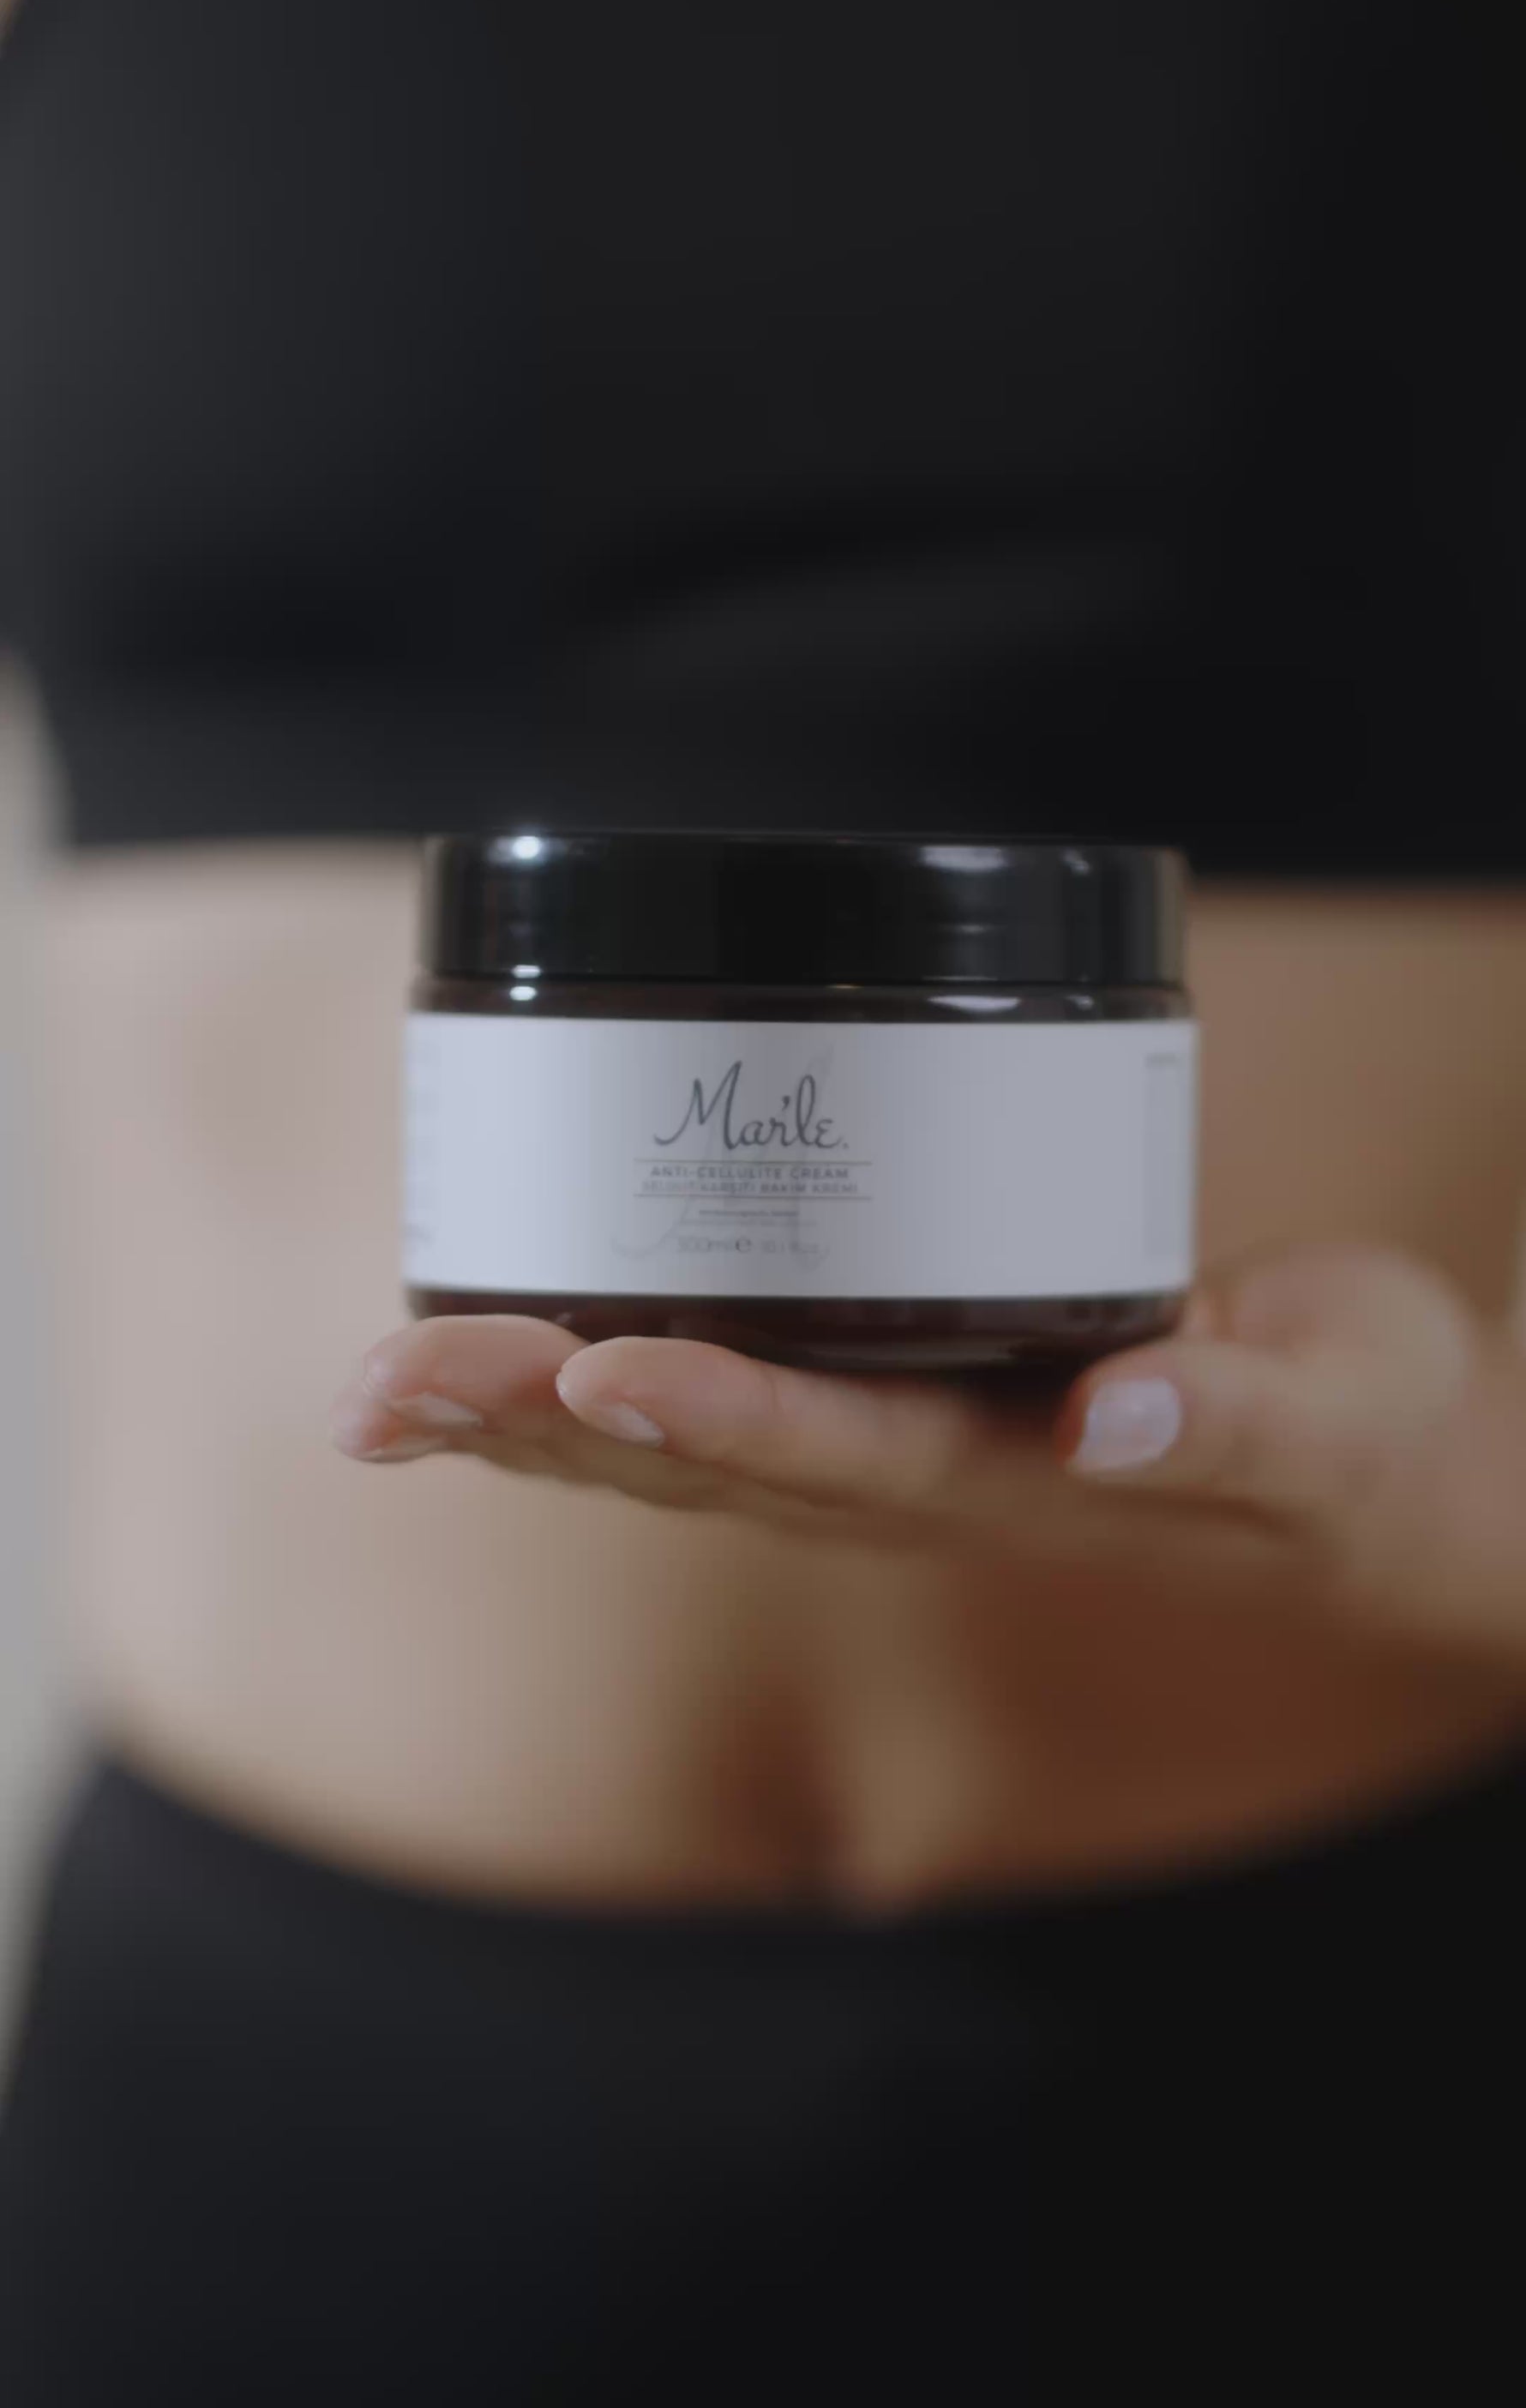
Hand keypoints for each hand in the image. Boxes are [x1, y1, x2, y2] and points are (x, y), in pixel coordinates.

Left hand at [331, 1243, 1525, 1659]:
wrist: (1370, 1484)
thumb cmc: (1361, 1439)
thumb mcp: (1338, 1418)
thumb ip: (1237, 1420)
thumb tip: (1115, 1417)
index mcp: (1020, 1483)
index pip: (842, 1454)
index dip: (714, 1415)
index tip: (593, 1363)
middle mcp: (927, 1486)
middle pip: (706, 1465)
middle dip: (539, 1421)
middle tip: (384, 1385)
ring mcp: (897, 1460)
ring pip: (681, 1453)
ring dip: (526, 1419)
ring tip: (382, 1387)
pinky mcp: (891, 1412)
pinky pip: (718, 1409)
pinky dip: (594, 1385)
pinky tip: (498, 1354)